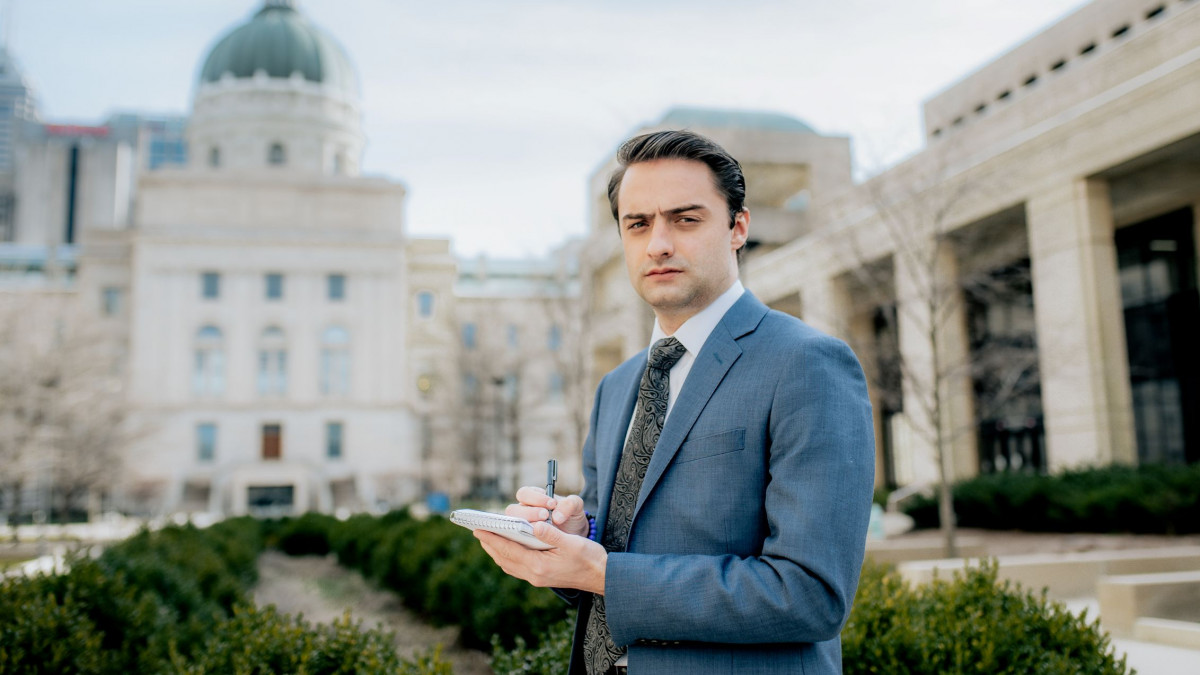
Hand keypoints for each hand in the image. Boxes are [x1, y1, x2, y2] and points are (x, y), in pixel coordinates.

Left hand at [475, 521, 606, 593]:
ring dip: (497, 552)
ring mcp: (537, 578)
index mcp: (539, 565)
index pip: (509, 550)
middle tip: (478, 531)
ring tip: (488, 539)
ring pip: (509, 565)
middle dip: (490, 545)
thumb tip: (534, 525)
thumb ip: (551, 534)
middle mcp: (534, 575)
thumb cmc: (589, 558)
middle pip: (504, 559)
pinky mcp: (541, 578)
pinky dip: (508, 557)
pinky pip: (517, 568)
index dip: (492, 538)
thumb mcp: (571, 542)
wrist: (602, 577)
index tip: (478, 529)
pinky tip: (508, 549)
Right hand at [506, 486, 588, 537]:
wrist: (575, 535)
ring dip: (526, 527)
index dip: (535, 498)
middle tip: (545, 515)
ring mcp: (522, 527)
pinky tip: (538, 543)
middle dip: (529, 512)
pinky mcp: (524, 542)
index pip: (524, 494)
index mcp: (533, 498)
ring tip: (542, 529)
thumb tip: (556, 516)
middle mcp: (523, 512)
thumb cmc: (571, 517)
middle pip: (513, 510)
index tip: (552, 504)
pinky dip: (524, 542)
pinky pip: (516, 542)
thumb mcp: (576, 507)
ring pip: (512, 525)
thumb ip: (569, 505)